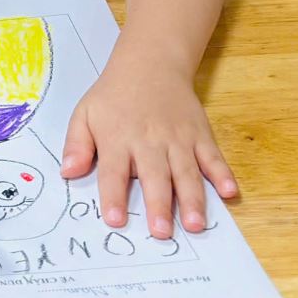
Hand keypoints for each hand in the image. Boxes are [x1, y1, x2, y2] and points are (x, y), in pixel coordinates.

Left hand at [61, 58, 237, 238]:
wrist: (150, 65)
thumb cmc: (113, 96)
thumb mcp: (85, 114)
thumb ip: (76, 145)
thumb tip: (67, 172)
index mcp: (117, 139)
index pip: (113, 173)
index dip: (114, 197)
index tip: (115, 220)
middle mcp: (149, 142)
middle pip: (154, 177)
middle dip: (158, 206)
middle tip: (161, 233)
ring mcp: (178, 139)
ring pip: (186, 173)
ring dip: (192, 200)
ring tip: (194, 225)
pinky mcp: (200, 135)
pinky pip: (213, 157)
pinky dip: (223, 174)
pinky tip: (230, 192)